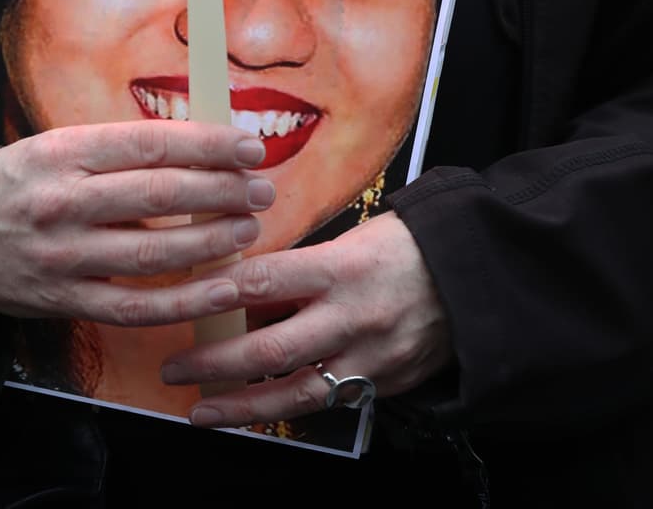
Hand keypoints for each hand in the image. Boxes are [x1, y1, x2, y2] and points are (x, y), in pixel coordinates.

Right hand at [0, 121, 272, 325]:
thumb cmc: (19, 185)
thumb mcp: (58, 147)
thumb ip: (121, 150)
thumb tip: (203, 148)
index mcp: (64, 153)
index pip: (150, 143)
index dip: (208, 146)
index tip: (249, 148)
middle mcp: (63, 202)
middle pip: (159, 195)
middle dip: (222, 190)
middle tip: (261, 188)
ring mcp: (64, 256)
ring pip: (155, 253)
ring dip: (213, 241)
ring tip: (249, 228)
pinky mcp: (67, 301)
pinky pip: (138, 306)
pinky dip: (187, 300)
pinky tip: (222, 286)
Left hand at [158, 211, 451, 427]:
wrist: (477, 277)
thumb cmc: (406, 248)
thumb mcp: (352, 240)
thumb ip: (301, 267)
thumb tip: (244, 290)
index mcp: (343, 267)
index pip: (265, 282)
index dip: (215, 295)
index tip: (179, 304)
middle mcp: (353, 316)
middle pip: (271, 348)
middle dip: (215, 362)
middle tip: (174, 368)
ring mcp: (370, 357)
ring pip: (295, 391)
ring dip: (241, 405)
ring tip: (200, 412)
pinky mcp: (384, 384)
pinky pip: (328, 402)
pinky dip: (287, 409)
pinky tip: (254, 413)